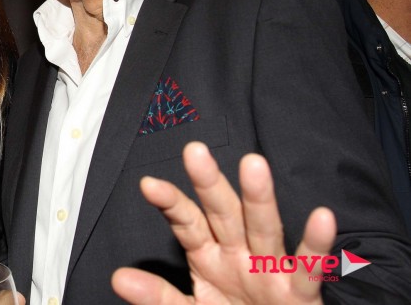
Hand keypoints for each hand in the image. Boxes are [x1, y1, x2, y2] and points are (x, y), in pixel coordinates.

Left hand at [111, 142, 335, 304]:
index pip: (187, 222)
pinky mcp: (300, 294)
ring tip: (253, 164)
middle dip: (210, 184)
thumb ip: (157, 297)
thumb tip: (118, 277)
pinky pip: (309, 268)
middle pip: (223, 214)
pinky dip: (316, 244)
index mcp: (208, 256)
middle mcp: (239, 255)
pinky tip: (322, 216)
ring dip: (259, 198)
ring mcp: (271, 270)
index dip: (170, 203)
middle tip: (195, 150)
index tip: (149, 184)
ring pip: (265, 228)